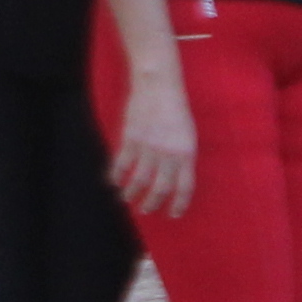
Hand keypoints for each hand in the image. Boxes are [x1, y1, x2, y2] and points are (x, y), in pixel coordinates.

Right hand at [110, 77, 199, 217]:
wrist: (158, 87)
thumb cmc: (176, 110)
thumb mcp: (188, 134)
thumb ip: (182, 157)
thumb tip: (175, 178)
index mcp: (187, 153)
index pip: (184, 186)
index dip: (179, 203)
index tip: (174, 214)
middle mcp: (168, 153)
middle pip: (160, 188)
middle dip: (152, 203)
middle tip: (146, 210)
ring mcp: (148, 147)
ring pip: (139, 180)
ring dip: (131, 193)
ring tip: (128, 199)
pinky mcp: (131, 140)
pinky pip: (121, 165)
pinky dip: (116, 176)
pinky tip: (113, 182)